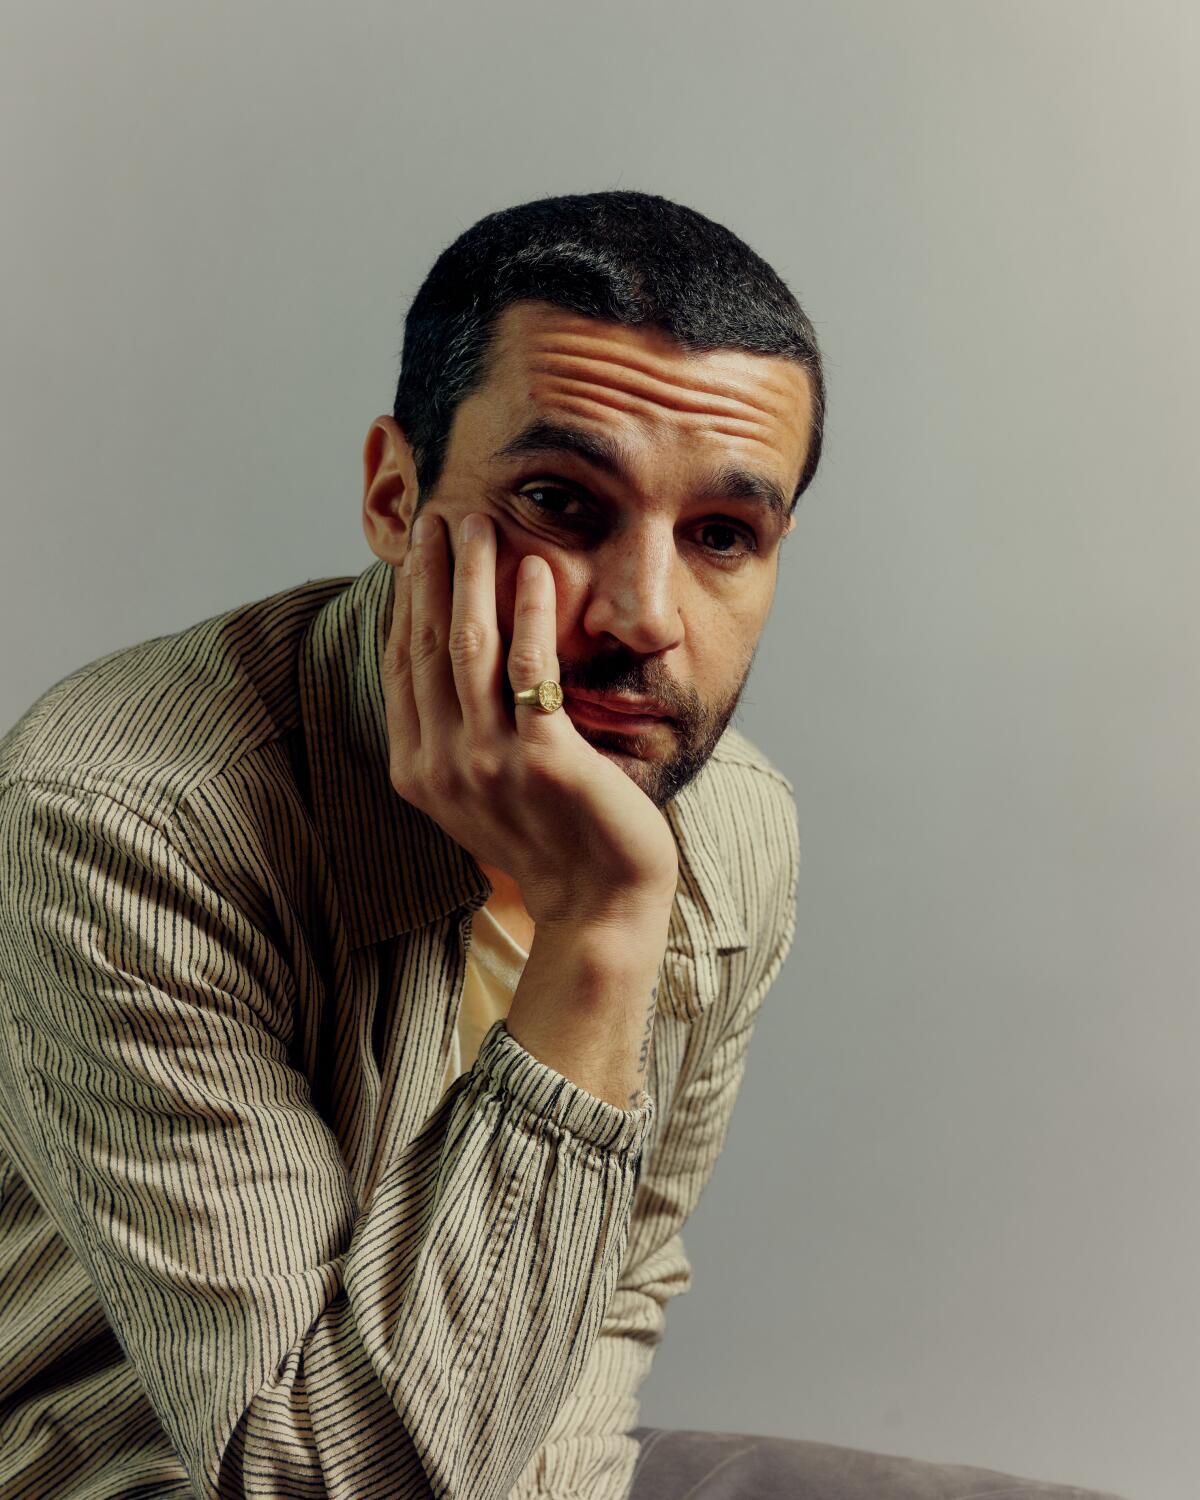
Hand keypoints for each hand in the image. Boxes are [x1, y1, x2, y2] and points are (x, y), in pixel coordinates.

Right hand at [382, 511, 679, 929]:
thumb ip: (454, 737)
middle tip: (439, 514)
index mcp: (419, 771)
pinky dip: (530, 612)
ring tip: (480, 523)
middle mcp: (442, 766)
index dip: (406, 601)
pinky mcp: (545, 759)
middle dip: (432, 572)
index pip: (401, 666)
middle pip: (427, 646)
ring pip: (469, 647)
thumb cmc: (549, 842)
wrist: (597, 905)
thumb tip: (447, 667)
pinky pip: (531, 668)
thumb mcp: (480, 792)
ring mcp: (490, 765)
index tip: (416, 551)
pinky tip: (536, 569)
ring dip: (473, 576)